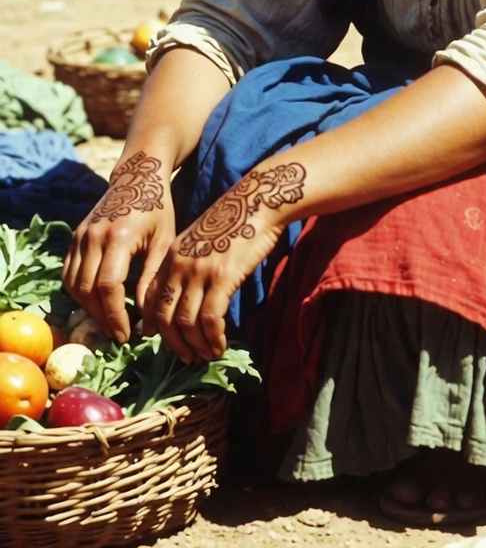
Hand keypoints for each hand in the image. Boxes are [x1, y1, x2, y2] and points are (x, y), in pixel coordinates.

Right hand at [62, 151, 175, 343]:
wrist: (138, 176)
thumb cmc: (158, 209)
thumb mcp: (163, 243)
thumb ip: (152, 280)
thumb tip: (147, 322)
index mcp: (118, 237)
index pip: (109, 286)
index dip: (115, 315)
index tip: (127, 335)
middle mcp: (93, 236)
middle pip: (88, 289)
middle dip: (102, 317)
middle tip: (118, 334)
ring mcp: (80, 235)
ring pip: (73, 284)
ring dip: (88, 308)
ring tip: (108, 321)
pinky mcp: (75, 236)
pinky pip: (68, 273)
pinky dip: (78, 293)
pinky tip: (95, 302)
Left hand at [143, 162, 306, 361]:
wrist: (256, 202)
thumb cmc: (233, 222)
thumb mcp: (199, 242)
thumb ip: (186, 267)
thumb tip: (184, 299)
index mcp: (170, 257)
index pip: (153, 301)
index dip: (158, 328)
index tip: (171, 343)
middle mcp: (179, 265)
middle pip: (165, 317)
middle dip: (175, 344)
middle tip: (188, 358)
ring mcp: (200, 271)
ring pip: (187, 322)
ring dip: (196, 345)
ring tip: (207, 355)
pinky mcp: (223, 277)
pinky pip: (211, 318)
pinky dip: (213, 338)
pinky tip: (220, 345)